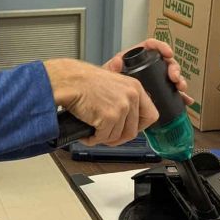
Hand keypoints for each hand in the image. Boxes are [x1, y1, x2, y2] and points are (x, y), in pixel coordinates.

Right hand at [43, 58, 158, 145]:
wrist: (68, 81)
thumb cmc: (82, 80)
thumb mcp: (111, 82)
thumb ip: (123, 96)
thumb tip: (127, 115)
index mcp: (135, 87)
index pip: (151, 115)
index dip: (139, 127)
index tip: (129, 129)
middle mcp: (131, 97)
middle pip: (132, 131)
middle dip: (117, 137)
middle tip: (105, 135)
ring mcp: (121, 107)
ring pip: (117, 137)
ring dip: (103, 138)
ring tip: (92, 130)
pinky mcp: (109, 117)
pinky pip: (103, 138)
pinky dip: (92, 139)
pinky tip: (86, 132)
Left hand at [102, 38, 192, 105]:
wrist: (105, 100)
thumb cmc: (105, 84)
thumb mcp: (107, 74)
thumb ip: (112, 68)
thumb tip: (117, 61)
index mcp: (137, 57)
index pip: (152, 46)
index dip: (162, 46)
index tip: (168, 53)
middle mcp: (148, 67)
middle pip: (166, 62)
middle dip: (174, 68)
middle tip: (174, 77)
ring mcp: (154, 79)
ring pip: (172, 76)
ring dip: (180, 81)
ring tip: (180, 88)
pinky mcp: (158, 92)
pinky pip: (172, 92)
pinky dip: (180, 96)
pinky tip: (186, 100)